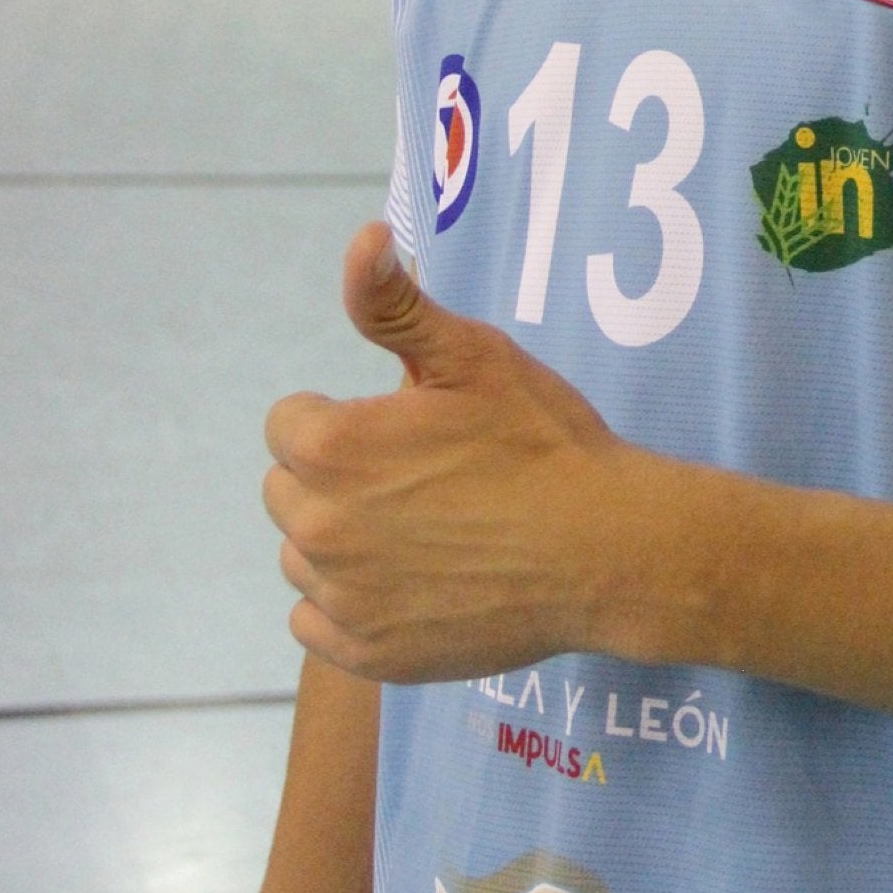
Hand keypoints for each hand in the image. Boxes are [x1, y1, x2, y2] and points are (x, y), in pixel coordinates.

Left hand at [263, 225, 643, 680]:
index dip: (345, 418)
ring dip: (343, 540)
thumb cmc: (541, 441)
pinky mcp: (366, 655)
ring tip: (423, 528)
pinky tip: (413, 581)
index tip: (404, 429)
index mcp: (330, 448)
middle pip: (288, 490)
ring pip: (304, 557)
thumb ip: (394, 303)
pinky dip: (351, 604)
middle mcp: (318, 529)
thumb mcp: (472, 355)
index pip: (289, 423)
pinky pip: (316, 624)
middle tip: (418, 477)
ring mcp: (341, 601)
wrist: (604, 548)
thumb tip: (361, 237)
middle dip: (336, 476)